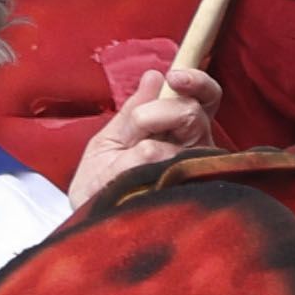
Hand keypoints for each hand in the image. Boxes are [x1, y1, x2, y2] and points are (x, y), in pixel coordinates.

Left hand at [61, 60, 220, 207]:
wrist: (89, 218)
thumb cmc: (101, 183)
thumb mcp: (110, 140)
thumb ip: (133, 110)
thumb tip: (154, 75)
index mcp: (179, 130)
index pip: (205, 99)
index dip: (198, 83)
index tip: (174, 76)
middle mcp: (194, 148)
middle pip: (194, 112)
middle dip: (162, 109)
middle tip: (140, 123)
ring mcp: (193, 170)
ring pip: (184, 134)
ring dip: (149, 135)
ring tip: (128, 159)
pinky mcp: (188, 191)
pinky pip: (166, 161)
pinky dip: (143, 162)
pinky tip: (137, 176)